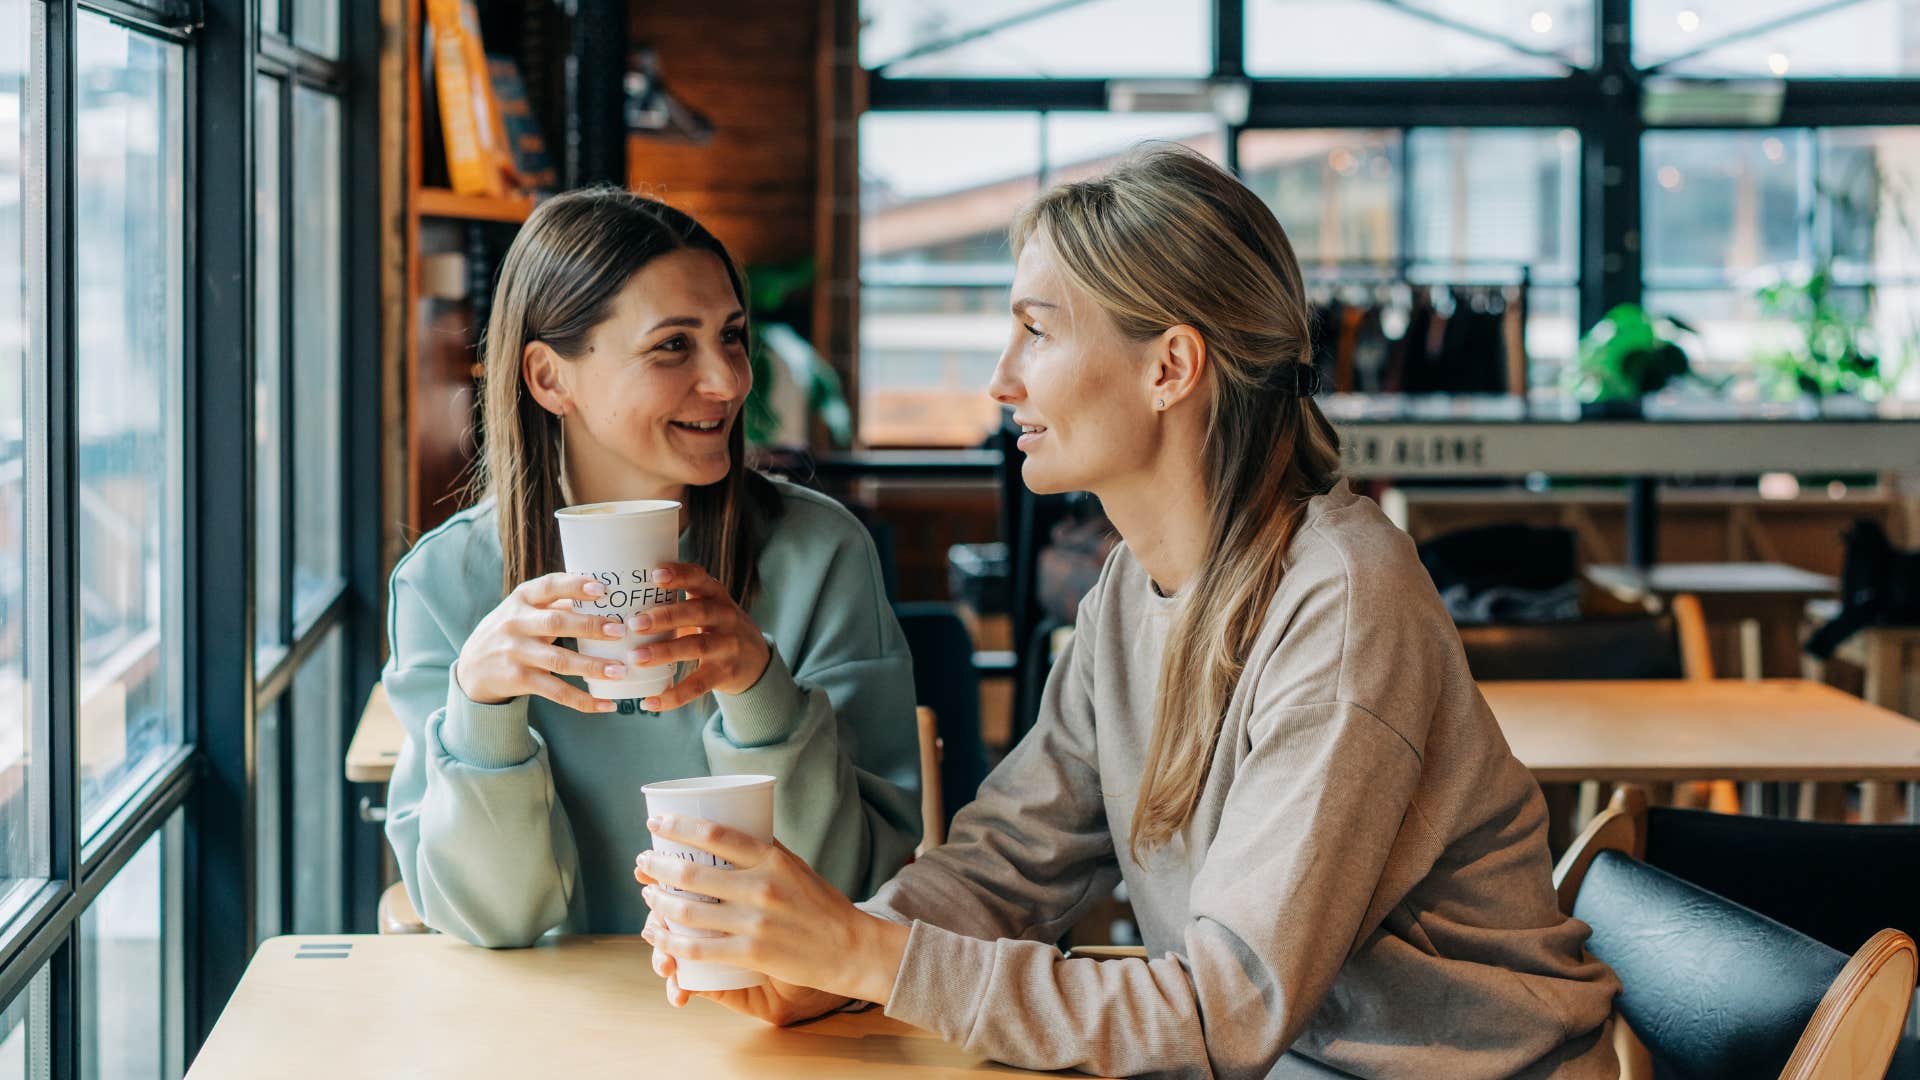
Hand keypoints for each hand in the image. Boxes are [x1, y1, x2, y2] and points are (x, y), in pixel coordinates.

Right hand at [453, 572, 628, 712]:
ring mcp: (516, 653)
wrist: (472, 668)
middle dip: (590, 627)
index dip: (575, 586)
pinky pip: (555, 692)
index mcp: (521, 599)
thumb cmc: (512, 630)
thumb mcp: (524, 609)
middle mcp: (516, 623)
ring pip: (559, 661)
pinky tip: (605, 704)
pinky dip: (582, 700)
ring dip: (592, 667)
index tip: (603, 589)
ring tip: (620, 671)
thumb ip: (556, 601)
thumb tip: (603, 593)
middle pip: (556, 623)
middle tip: (621, 631)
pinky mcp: (519, 679)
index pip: (549, 586)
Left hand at [624, 562, 771, 711]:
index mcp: (716, 596)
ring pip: (696, 646)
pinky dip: (673, 695)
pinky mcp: (725, 673)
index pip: (700, 579)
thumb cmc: (716, 628)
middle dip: (664, 616)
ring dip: (664, 651)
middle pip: (696, 612)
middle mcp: (725, 617)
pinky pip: (698, 685)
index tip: (654, 575)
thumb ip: (677, 601)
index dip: (680, 575)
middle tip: (634, 623)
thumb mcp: (707, 608)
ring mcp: (727, 646)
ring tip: (635, 658)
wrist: (756, 660)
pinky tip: (650, 701)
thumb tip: (622, 597)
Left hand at [633, 814, 907, 1007]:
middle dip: (657, 865)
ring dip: (658, 902)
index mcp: (771, 859)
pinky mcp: (752, 953)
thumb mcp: (795, 866)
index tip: (655, 824)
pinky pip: (698, 949)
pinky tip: (657, 936)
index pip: (715, 835)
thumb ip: (762, 851)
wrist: (851, 948)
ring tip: (647, 895)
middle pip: (692, 873)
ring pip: (688, 911)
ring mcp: (755, 922)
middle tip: (643, 862)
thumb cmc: (821, 904)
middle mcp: (761, 887)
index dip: (677, 827)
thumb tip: (726, 831)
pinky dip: (670, 942)